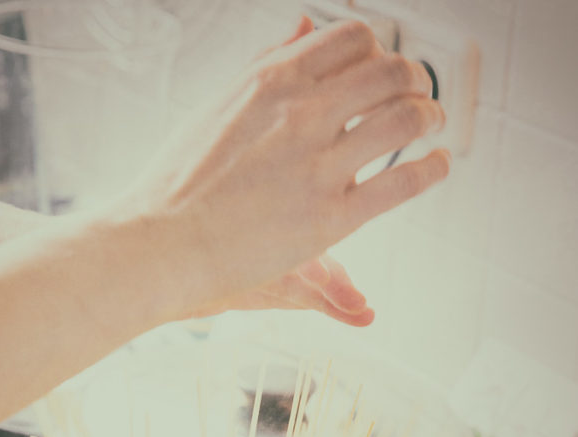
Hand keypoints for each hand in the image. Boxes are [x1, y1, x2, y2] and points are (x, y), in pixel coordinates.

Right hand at [132, 16, 448, 319]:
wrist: (160, 245)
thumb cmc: (179, 185)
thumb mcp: (217, 107)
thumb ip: (267, 66)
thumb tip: (303, 29)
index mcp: (271, 80)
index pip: (353, 38)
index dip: (378, 50)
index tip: (382, 70)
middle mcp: (300, 113)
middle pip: (390, 70)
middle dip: (415, 78)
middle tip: (420, 94)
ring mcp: (317, 165)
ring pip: (405, 117)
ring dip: (431, 115)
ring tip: (433, 126)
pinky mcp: (329, 218)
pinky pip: (403, 181)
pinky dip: (433, 168)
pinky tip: (438, 165)